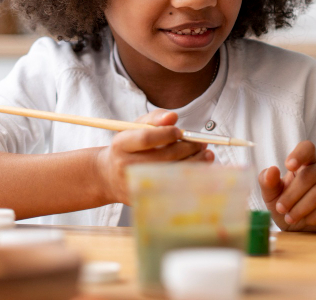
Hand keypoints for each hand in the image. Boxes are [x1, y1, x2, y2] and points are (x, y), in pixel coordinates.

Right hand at [94, 110, 212, 204]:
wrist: (110, 177)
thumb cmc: (129, 147)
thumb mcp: (136, 127)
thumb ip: (155, 118)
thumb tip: (173, 117)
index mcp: (121, 145)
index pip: (146, 138)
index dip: (167, 134)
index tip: (180, 132)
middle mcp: (126, 166)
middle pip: (164, 157)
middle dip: (188, 148)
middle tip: (201, 143)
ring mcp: (135, 185)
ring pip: (172, 174)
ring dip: (195, 162)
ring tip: (205, 153)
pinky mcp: (145, 199)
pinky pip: (173, 188)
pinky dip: (190, 178)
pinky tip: (199, 169)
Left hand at [258, 141, 315, 231]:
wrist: (303, 229)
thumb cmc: (288, 206)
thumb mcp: (272, 196)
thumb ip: (268, 182)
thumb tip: (271, 170)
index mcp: (307, 162)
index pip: (307, 148)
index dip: (299, 154)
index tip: (288, 166)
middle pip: (309, 175)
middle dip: (291, 195)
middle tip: (280, 208)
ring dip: (301, 208)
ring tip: (290, 217)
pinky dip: (313, 217)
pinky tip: (307, 220)